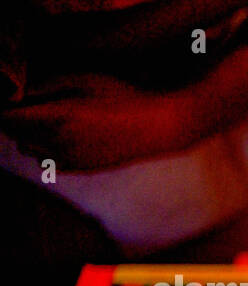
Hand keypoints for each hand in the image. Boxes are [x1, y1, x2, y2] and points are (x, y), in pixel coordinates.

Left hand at [0, 73, 187, 170]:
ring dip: (29, 135)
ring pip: (29, 150)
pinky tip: (60, 138)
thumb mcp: (84, 80)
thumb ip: (48, 86)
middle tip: (27, 106)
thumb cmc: (124, 98)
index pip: (10, 117)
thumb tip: (24, 93)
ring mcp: (70, 159)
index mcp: (58, 117)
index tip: (12, 98)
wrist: (158, 128)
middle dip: (15, 120)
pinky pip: (49, 162)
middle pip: (16, 134)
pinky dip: (45, 150)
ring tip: (44, 121)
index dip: (7, 107)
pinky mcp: (82, 169)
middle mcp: (59, 142)